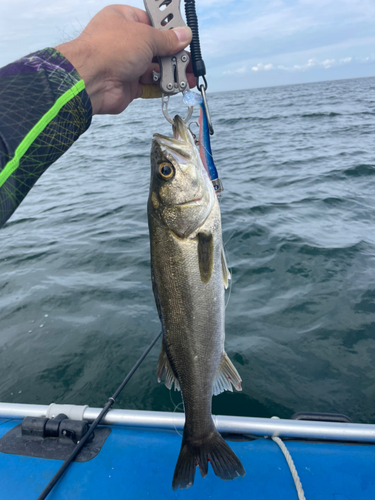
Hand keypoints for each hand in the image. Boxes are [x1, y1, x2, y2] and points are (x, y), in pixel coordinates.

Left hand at [55, 5, 193, 114]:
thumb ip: (167, 39)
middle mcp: (124, 42)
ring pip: (154, 68)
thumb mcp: (145, 36)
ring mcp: (126, 65)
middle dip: (174, 56)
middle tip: (190, 62)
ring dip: (171, 73)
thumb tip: (184, 35)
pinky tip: (175, 87)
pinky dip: (162, 87)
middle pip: (156, 48)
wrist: (90, 79)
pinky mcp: (129, 85)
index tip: (185, 37)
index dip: (169, 30)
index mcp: (124, 20)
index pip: (152, 23)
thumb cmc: (109, 49)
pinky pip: (150, 86)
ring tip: (187, 76)